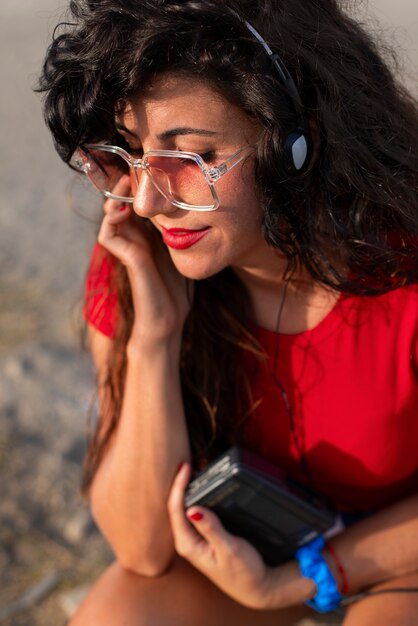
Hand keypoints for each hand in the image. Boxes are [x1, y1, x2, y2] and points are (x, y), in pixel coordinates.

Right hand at [97, 177, 191, 337]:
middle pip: (119, 205)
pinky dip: (111, 220)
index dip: (137, 188)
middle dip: (123, 187)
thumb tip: (200, 212)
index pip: (136, 205)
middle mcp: (134, 241)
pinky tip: (124, 209)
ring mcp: (128, 250)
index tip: (145, 170)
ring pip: (109, 215)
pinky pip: (108, 236)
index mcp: (146, 237)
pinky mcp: (128, 261)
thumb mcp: (183, 254)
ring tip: (124, 184)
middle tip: (131, 170)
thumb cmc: (176, 290)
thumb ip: (183, 234)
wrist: (169, 320)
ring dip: (114, 198)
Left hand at [167, 462, 277, 608]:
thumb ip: (211, 528)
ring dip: (186, 489)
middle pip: (174, 507)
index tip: (186, 467)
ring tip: (190, 470)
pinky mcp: (202, 538)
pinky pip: (192, 513)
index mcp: (188, 545)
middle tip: (186, 463)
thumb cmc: (244, 573)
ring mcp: (194, 540)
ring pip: (182, 509)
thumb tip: (193, 509)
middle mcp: (187, 542)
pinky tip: (199, 488)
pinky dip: (194, 497)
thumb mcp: (229, 549)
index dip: (178, 485)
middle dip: (179, 483)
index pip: (175, 509)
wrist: (257, 589)